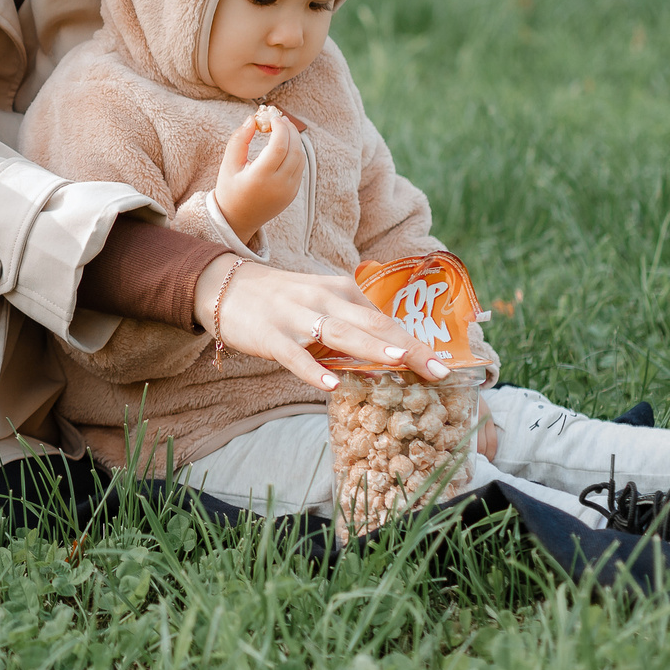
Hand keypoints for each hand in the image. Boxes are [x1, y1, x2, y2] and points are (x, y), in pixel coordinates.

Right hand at [191, 256, 453, 393]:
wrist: (224, 285)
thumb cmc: (281, 299)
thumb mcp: (322, 301)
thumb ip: (353, 321)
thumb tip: (390, 348)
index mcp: (341, 291)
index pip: (385, 320)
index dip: (415, 342)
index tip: (444, 365)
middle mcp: (324, 300)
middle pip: (372, 325)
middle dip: (408, 347)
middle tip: (438, 369)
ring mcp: (296, 317)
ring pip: (339, 333)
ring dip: (370, 347)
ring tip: (398, 360)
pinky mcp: (270, 334)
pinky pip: (294, 355)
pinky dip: (312, 369)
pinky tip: (329, 385)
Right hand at [215, 107, 300, 241]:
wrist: (237, 220)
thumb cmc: (230, 190)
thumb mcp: (228, 164)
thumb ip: (239, 139)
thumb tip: (252, 119)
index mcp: (261, 178)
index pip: (279, 146)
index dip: (279, 128)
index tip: (272, 117)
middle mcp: (279, 185)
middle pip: (294, 150)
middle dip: (290, 130)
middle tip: (280, 118)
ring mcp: (289, 190)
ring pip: (301, 158)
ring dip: (295, 140)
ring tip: (283, 128)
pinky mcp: (293, 193)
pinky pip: (300, 167)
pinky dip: (295, 151)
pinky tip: (285, 144)